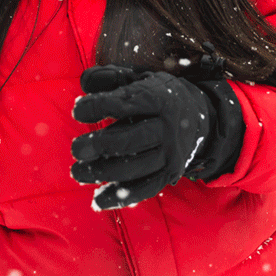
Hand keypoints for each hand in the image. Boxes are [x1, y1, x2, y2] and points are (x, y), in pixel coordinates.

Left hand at [71, 66, 218, 209]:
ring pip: (136, 168)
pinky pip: (145, 189)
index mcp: (159, 99)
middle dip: (100, 146)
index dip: (99, 107)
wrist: (199, 116)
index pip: (126, 104)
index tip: (77, 111)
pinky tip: (98, 198)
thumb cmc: (157, 95)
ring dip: (103, 172)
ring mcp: (170, 154)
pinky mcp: (169, 174)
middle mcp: (167, 128)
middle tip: (76, 149)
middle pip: (131, 140)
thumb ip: (110, 77)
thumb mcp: (139, 78)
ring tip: (77, 171)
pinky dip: (122, 197)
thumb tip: (85, 82)